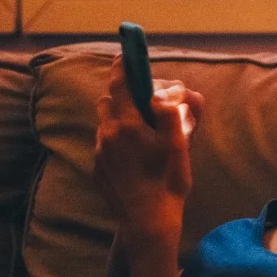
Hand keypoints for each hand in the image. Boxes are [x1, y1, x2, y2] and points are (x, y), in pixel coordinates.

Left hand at [94, 58, 204, 246]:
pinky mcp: (97, 168)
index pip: (120, 85)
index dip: (124, 67)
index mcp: (127, 125)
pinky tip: (137, 154)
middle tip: (147, 100)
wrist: (147, 222)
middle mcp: (107, 135)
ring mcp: (100, 153)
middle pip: (109, 100)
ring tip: (144, 130)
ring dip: (121, 117)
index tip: (127, 55)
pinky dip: (118, 138)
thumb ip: (170, 114)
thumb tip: (162, 94)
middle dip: (124, 94)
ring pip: (106, 122)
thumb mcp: (178, 145)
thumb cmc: (167, 182)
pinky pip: (106, 143)